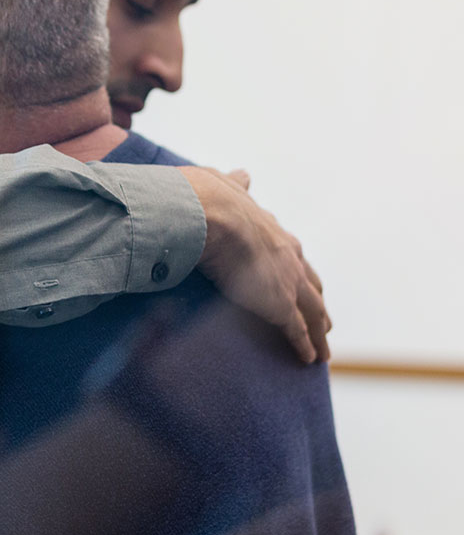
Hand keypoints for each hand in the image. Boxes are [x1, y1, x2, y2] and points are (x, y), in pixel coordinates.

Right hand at [178, 167, 330, 363]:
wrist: (212, 215)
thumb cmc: (212, 200)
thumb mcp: (228, 187)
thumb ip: (237, 185)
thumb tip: (244, 175)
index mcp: (276, 234)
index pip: (294, 257)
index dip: (298, 272)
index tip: (303, 283)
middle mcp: (290, 258)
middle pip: (312, 287)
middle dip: (317, 303)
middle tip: (323, 320)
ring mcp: (288, 283)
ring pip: (313, 313)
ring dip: (319, 332)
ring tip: (323, 348)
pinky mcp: (280, 305)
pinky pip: (297, 331)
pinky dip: (305, 346)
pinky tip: (310, 359)